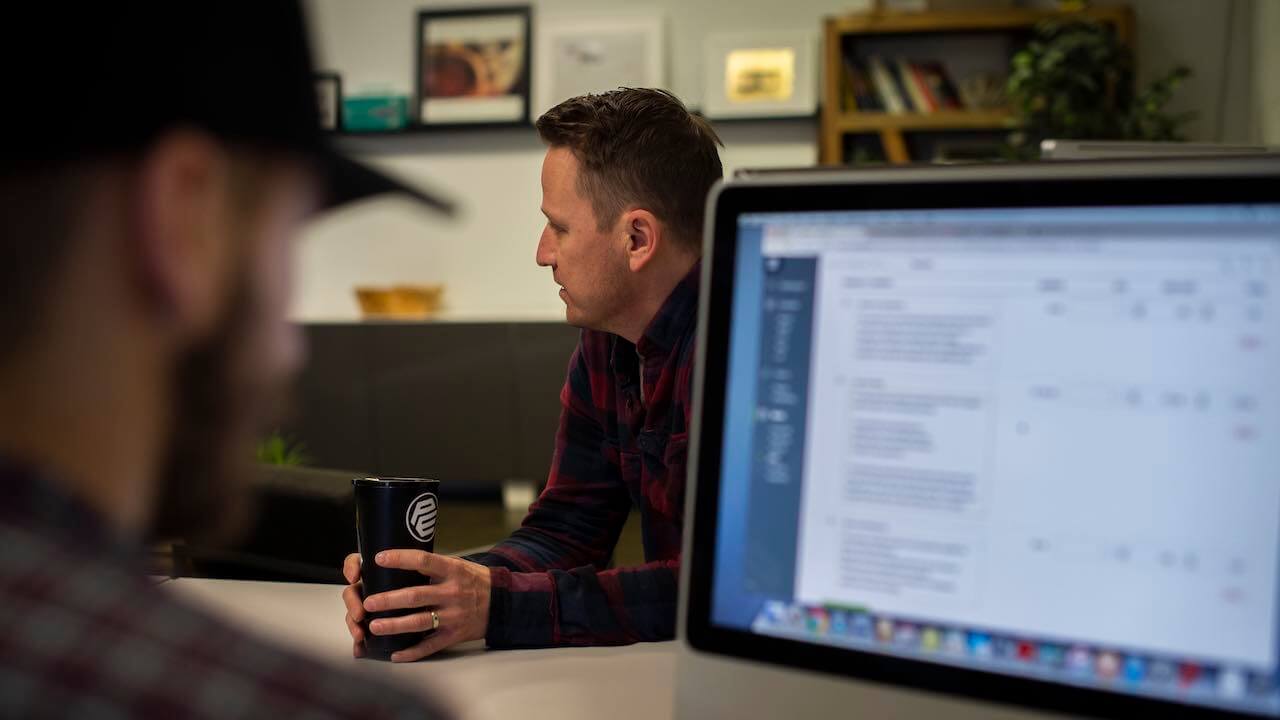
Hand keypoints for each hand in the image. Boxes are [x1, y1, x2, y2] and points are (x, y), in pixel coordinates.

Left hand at [341, 550, 490, 661]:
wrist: (501, 603)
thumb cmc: (473, 581)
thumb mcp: (458, 565)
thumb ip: (433, 566)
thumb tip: (399, 562)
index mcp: (452, 571)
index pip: (423, 561)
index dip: (400, 558)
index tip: (378, 558)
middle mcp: (451, 593)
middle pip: (415, 596)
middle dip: (388, 600)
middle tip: (368, 602)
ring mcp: (452, 616)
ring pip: (418, 622)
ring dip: (394, 625)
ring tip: (374, 626)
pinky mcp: (453, 635)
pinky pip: (430, 646)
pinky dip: (411, 652)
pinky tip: (395, 654)